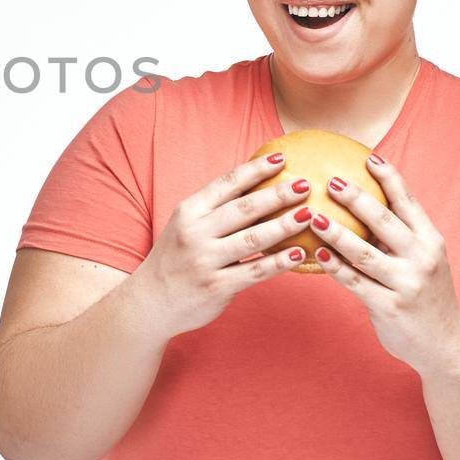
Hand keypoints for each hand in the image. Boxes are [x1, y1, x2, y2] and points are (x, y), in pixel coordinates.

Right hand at [132, 150, 318, 337]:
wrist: (151, 301)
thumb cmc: (176, 258)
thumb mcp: (185, 226)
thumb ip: (215, 210)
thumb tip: (258, 187)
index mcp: (188, 212)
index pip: (226, 184)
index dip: (255, 170)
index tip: (281, 159)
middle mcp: (195, 233)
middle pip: (243, 209)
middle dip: (277, 195)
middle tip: (304, 185)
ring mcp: (205, 261)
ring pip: (253, 239)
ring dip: (284, 225)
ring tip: (309, 215)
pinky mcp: (216, 287)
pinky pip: (254, 271)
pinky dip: (279, 262)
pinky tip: (298, 254)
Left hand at [311, 154, 459, 374]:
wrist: (445, 345)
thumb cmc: (424, 295)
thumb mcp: (423, 260)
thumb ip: (400, 236)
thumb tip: (361, 203)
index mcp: (431, 241)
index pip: (408, 202)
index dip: (389, 177)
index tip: (368, 157)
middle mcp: (422, 259)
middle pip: (385, 221)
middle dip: (356, 198)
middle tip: (329, 180)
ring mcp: (406, 284)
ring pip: (364, 252)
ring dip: (336, 233)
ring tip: (312, 216)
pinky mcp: (389, 306)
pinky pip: (355, 282)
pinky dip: (334, 267)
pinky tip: (315, 254)